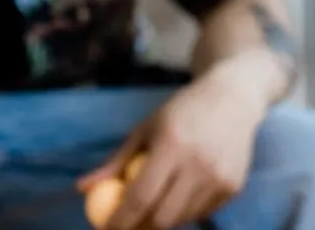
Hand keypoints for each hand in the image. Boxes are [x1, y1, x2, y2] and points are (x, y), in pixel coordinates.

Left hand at [77, 71, 264, 228]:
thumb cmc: (181, 112)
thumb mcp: (145, 129)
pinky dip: (186, 211)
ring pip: (183, 218)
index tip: (106, 229)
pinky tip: (182, 192)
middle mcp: (199, 163)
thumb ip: (116, 161)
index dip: (120, 219)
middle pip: (163, 217)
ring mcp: (220, 177)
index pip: (141, 196)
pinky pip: (202, 212)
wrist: (233, 98)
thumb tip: (81, 188)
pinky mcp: (234, 186)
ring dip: (163, 219)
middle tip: (127, 226)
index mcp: (172, 144)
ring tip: (154, 203)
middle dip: (141, 229)